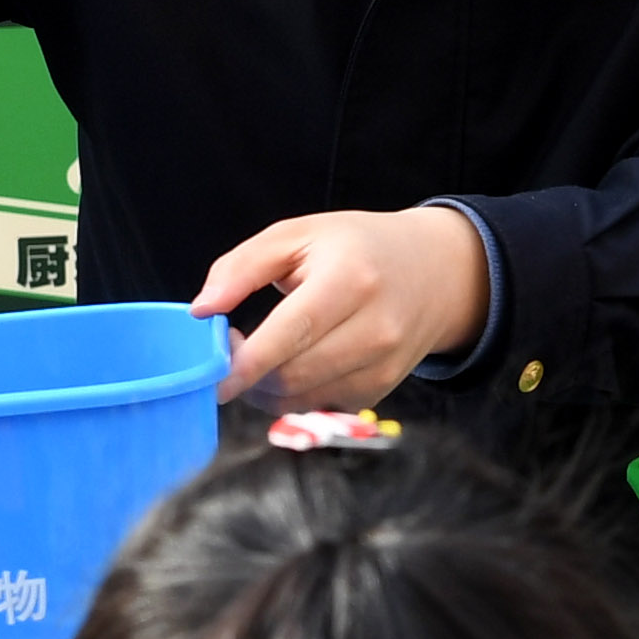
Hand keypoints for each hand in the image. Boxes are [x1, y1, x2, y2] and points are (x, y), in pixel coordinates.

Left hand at [189, 205, 491, 411]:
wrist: (436, 271)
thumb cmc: (356, 248)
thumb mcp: (299, 235)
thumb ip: (242, 267)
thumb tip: (202, 310)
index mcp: (351, 278)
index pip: (291, 332)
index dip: (247, 361)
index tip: (213, 374)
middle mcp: (375, 326)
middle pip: (293, 374)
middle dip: (250, 375)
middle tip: (234, 350)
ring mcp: (383, 363)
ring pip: (303, 397)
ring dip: (267, 389)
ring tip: (261, 358)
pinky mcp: (382, 388)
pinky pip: (321, 404)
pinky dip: (295, 394)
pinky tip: (295, 364)